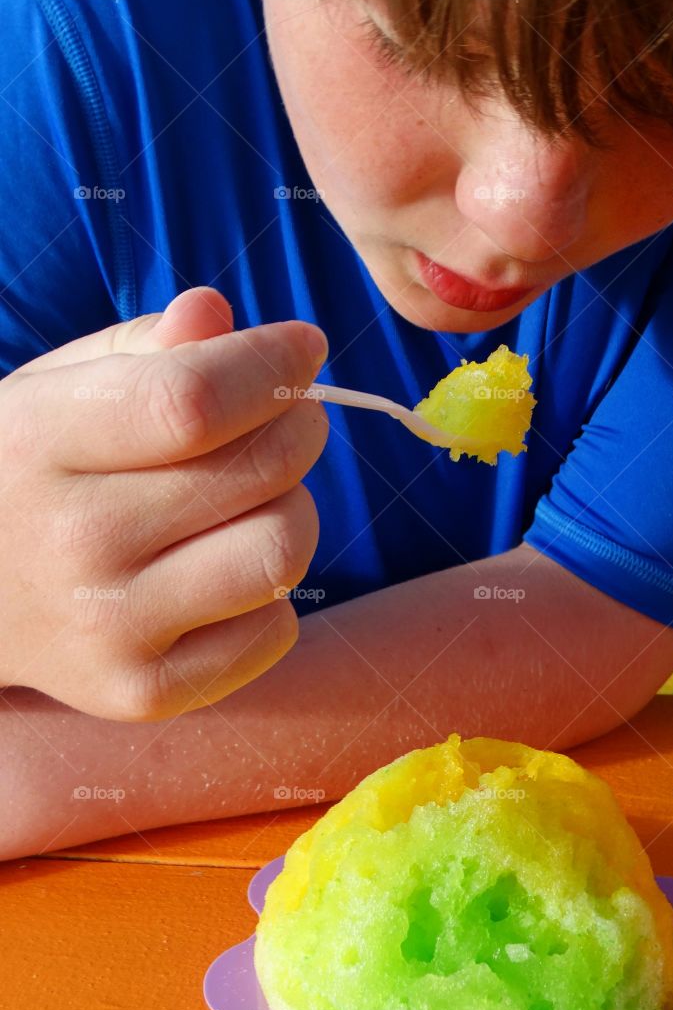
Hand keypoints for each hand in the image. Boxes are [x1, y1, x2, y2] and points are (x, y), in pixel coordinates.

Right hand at [0, 287, 328, 719]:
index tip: (305, 346)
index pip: (192, 401)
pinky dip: (272, 593)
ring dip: (292, 510)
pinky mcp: (143, 693)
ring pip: (279, 555)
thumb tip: (216, 316)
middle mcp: (73, 543)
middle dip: (297, 430)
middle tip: (283, 421)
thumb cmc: (30, 473)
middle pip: (258, 475)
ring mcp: (108, 630)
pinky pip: (275, 631)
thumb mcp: (60, 388)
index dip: (270, 365)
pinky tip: (225, 569)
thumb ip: (145, 346)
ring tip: (254, 498)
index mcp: (40, 443)